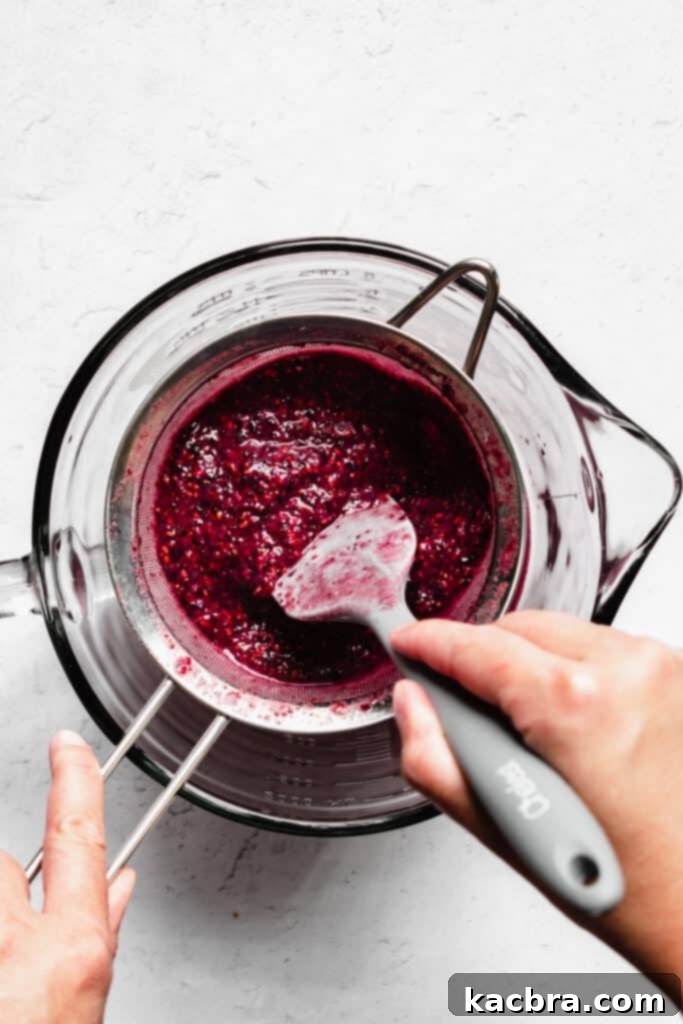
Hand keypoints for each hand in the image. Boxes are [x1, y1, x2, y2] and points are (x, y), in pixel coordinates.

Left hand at [0, 731, 134, 1023]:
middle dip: (0, 887)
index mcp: (69, 957)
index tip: (66, 745)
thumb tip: (122, 883)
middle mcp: (9, 944)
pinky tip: (0, 976)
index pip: (78, 839)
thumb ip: (98, 935)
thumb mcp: (83, 1003)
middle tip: (2, 942)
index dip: (74, 781)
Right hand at [391, 612, 682, 989]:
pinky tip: (567, 726)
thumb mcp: (501, 828)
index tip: (409, 644)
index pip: (476, 646)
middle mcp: (625, 670)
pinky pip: (600, 649)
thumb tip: (413, 703)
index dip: (429, 642)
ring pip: (559, 635)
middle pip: (518, 629)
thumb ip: (434, 757)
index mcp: (574, 703)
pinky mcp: (676, 675)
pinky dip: (571, 673)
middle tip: (464, 704)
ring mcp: (658, 668)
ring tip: (527, 731)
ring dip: (528, 665)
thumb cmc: (623, 884)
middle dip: (480, 658)